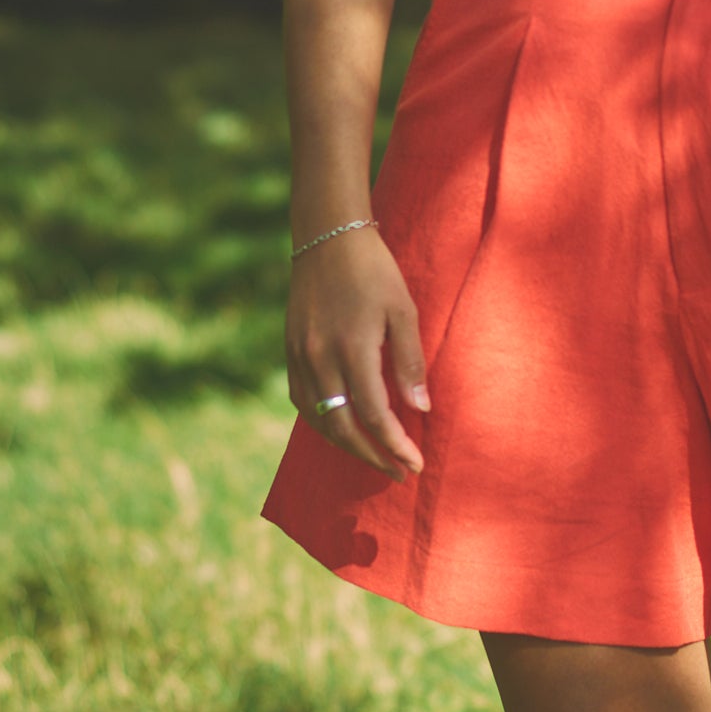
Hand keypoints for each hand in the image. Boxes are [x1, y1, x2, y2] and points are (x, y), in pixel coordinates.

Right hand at [288, 227, 427, 475]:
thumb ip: (409, 362)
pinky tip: (343, 428)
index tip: (414, 463)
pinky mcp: (290, 351)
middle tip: (398, 473)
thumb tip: (420, 410)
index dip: (394, 444)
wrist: (326, 238)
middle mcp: (320, 358)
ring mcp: (300, 356)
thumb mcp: (403, 311)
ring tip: (375, 457)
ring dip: (347, 445)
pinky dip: (323, 423)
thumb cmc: (374, 271)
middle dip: (372, 456)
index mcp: (353, 348)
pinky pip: (303, 401)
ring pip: (320, 419)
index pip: (374, 414)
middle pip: (344, 427)